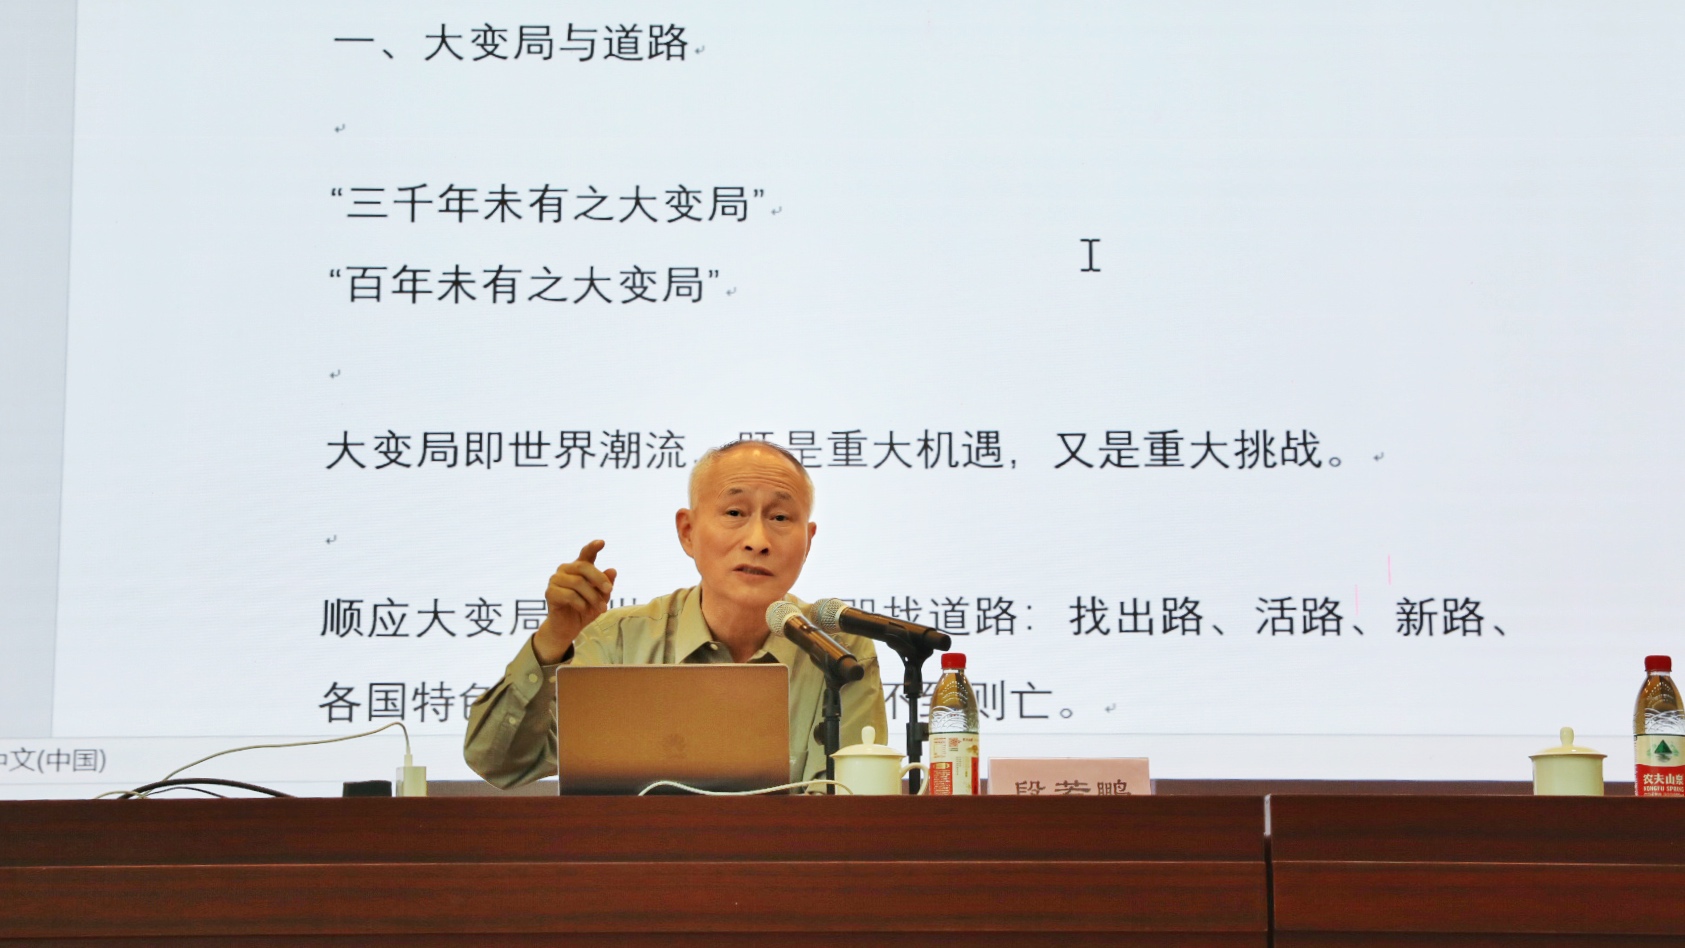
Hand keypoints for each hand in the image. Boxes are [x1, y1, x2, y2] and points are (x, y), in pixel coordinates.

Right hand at [532, 540, 617, 662]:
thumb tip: (612, 570)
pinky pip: (570, 595)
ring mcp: (555, 580)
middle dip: (599, 579)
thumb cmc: (585, 610)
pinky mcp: (550, 593)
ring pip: (578, 583)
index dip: (593, 547)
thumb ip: (606, 585)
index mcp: (579, 568)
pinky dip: (581, 604)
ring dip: (593, 597)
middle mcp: (565, 570)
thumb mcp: (601, 598)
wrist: (568, 628)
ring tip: (601, 608)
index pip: (586, 554)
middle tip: (610, 591)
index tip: (602, 542)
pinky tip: (584, 610)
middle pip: (584, 567)